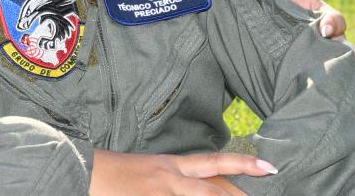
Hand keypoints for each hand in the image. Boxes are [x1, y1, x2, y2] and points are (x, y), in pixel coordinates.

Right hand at [88, 150, 274, 195]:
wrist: (85, 171)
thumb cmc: (113, 172)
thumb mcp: (147, 170)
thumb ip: (173, 179)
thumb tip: (196, 185)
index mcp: (171, 165)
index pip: (214, 162)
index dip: (243, 164)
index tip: (269, 167)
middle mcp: (171, 178)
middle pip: (215, 189)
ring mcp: (161, 193)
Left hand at [259, 0, 354, 79]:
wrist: (266, 15)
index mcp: (322, 14)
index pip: (335, 19)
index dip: (332, 24)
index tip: (324, 31)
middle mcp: (326, 34)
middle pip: (345, 46)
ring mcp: (319, 50)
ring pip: (338, 62)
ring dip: (349, 73)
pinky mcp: (308, 64)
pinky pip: (322, 74)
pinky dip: (330, 83)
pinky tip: (336, 96)